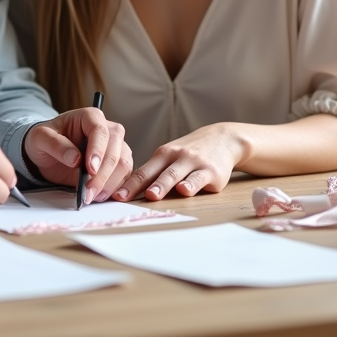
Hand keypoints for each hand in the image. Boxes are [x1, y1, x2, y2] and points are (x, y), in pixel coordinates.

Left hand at [24, 109, 131, 203]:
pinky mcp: (117, 163)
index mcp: (89, 117)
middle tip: (88, 191)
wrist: (47, 153)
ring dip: (110, 183)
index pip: (100, 131)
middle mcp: (107, 130)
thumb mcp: (41, 138)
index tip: (90, 169)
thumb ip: (56, 145)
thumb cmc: (46, 140)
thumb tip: (75, 159)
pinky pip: (124, 176)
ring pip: (123, 164)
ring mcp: (115, 146)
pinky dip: (114, 188)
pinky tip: (101, 195)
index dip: (98, 151)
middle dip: (103, 174)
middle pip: (116, 150)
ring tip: (92, 195)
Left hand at [112, 123, 243, 201]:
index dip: (128, 185)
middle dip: (139, 185)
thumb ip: (156, 173)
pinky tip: (184, 190)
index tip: (114, 196)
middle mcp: (175, 156)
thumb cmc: (190, 153)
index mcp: (162, 155)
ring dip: (162, 185)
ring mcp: (193, 162)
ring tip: (152, 195)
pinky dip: (191, 184)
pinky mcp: (211, 171)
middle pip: (155, 173)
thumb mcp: (171, 157)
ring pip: (174, 175)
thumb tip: (131, 193)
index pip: (142, 171)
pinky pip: (199, 178)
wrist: (222, 139)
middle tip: (124, 197)